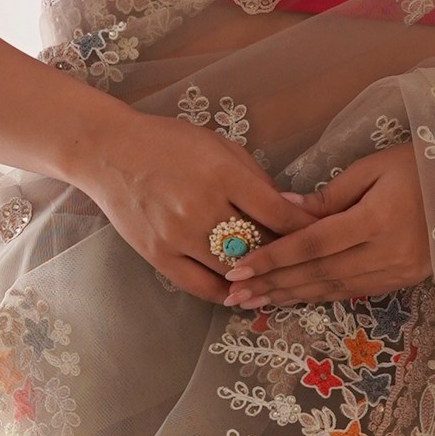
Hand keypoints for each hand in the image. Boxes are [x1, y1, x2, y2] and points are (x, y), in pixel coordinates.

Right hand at [79, 108, 313, 300]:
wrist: (108, 152)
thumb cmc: (169, 143)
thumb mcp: (220, 147)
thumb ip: (256, 180)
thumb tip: (292, 210)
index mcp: (222, 174)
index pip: (277, 213)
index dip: (306, 230)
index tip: (325, 237)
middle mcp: (201, 207)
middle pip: (259, 246)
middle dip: (287, 256)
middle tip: (307, 263)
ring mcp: (178, 236)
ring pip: (234, 271)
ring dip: (260, 278)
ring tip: (280, 281)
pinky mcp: (158, 255)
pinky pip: (202, 287)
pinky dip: (227, 292)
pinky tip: (242, 291)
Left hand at [223, 145, 431, 308]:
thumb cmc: (422, 164)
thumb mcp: (373, 167)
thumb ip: (328, 195)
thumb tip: (283, 210)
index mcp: (375, 219)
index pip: (312, 245)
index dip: (273, 259)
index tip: (238, 269)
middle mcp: (385, 252)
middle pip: (318, 274)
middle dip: (273, 286)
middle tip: (234, 296)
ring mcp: (397, 271)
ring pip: (333, 289)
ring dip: (291, 297)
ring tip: (256, 303)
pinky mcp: (403, 280)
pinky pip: (354, 291)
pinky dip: (321, 295)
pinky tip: (295, 298)